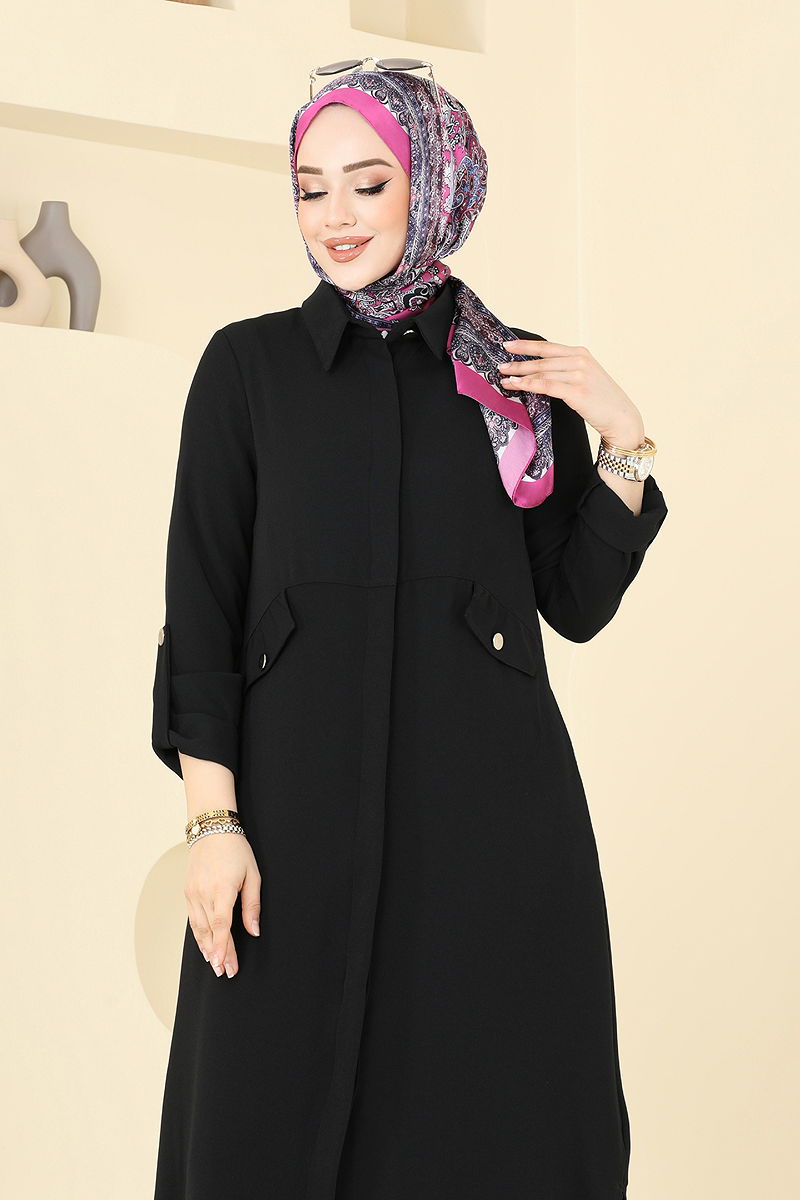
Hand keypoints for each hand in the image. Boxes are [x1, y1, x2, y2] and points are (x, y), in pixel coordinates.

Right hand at [184, 832, 261, 978]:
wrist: (211, 829)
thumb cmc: (235, 850)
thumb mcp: (252, 874)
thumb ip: (252, 905)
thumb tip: (254, 930)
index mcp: (222, 888)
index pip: (221, 924)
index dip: (222, 947)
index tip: (223, 964)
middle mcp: (203, 893)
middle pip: (209, 931)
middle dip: (217, 954)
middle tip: (225, 972)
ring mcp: (192, 893)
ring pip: (198, 928)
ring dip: (206, 948)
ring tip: (215, 965)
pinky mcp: (187, 892)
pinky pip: (192, 919)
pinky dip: (199, 935)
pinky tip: (205, 946)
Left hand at [498, 339, 645, 448]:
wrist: (621, 418)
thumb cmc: (602, 401)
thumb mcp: (586, 377)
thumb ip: (567, 370)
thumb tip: (539, 371)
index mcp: (581, 353)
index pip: (548, 347)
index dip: (526, 346)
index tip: (507, 345)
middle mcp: (580, 360)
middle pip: (542, 360)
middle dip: (518, 362)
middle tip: (500, 365)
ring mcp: (579, 374)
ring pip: (542, 372)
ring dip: (520, 374)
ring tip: (504, 377)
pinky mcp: (576, 390)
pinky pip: (546, 385)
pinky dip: (528, 385)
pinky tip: (516, 385)